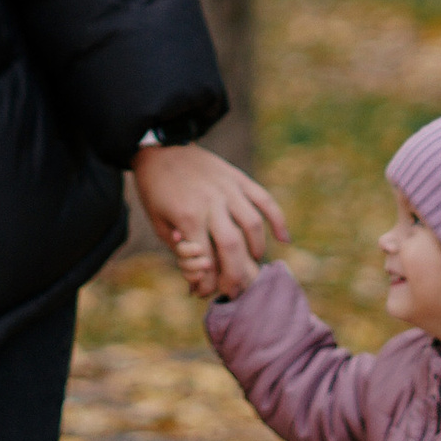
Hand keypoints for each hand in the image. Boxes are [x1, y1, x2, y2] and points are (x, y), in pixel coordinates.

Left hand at [131, 140, 287, 300]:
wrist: (161, 148)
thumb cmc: (156, 190)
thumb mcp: (159, 223)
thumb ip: (180, 250)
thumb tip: (197, 281)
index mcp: (188, 216)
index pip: (206, 260)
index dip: (208, 283)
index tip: (206, 292)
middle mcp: (211, 203)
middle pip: (233, 246)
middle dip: (236, 274)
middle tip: (235, 289)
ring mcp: (228, 188)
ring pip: (253, 225)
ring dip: (256, 250)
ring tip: (252, 264)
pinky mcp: (238, 178)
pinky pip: (264, 200)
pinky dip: (277, 220)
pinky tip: (284, 239)